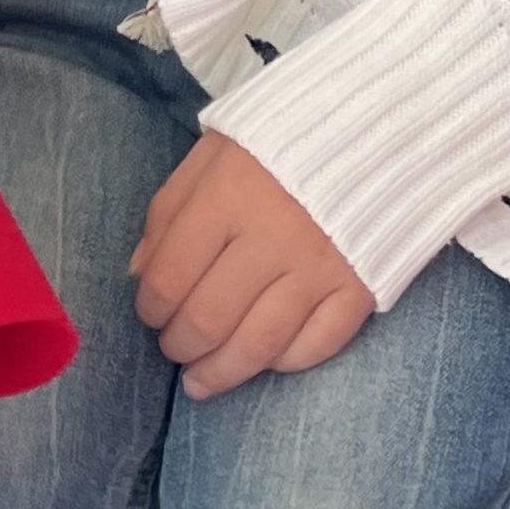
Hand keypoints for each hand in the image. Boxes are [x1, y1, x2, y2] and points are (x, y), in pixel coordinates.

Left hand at [129, 132, 375, 399]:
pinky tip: (263, 363)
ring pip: (259, 345)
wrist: (368, 127)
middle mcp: (271, 236)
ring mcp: (318, 267)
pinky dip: (284, 364)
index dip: (151, 308)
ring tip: (200, 381)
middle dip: (180, 345)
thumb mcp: (209, 157)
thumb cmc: (274, 142)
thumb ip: (169, 212)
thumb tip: (141, 274)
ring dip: (221, 372)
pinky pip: (316, 345)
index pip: (171, 276)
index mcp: (226, 197)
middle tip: (173, 348)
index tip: (149, 314)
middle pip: (210, 318)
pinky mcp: (359, 288)